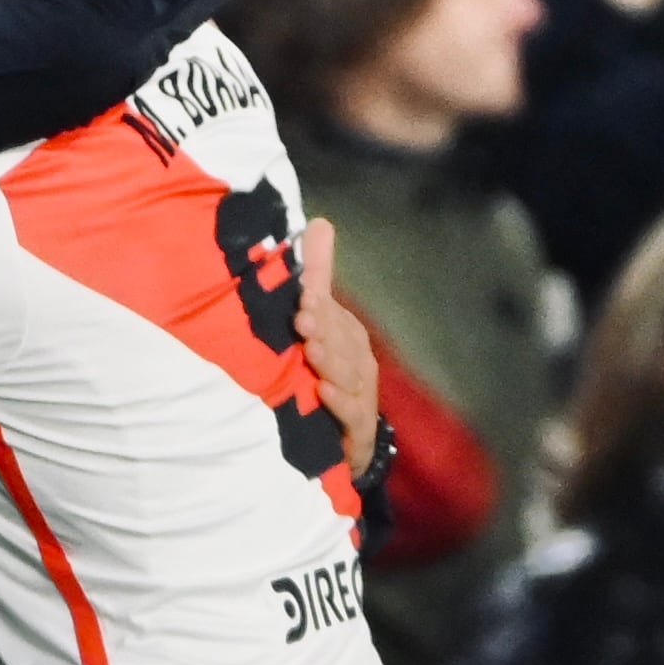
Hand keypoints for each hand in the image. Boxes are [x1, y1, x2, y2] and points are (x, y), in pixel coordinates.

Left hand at [296, 218, 377, 476]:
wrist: (338, 442)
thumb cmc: (324, 376)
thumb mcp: (317, 324)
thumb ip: (317, 276)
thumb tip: (321, 222)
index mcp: (346, 336)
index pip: (334, 317)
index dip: (321, 308)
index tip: (303, 299)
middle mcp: (357, 362)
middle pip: (343, 344)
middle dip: (325, 331)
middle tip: (303, 320)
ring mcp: (360, 396)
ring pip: (348, 375)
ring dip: (330, 363)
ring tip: (311, 353)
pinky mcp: (357, 430)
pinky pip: (352, 413)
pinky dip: (339, 403)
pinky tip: (324, 394)